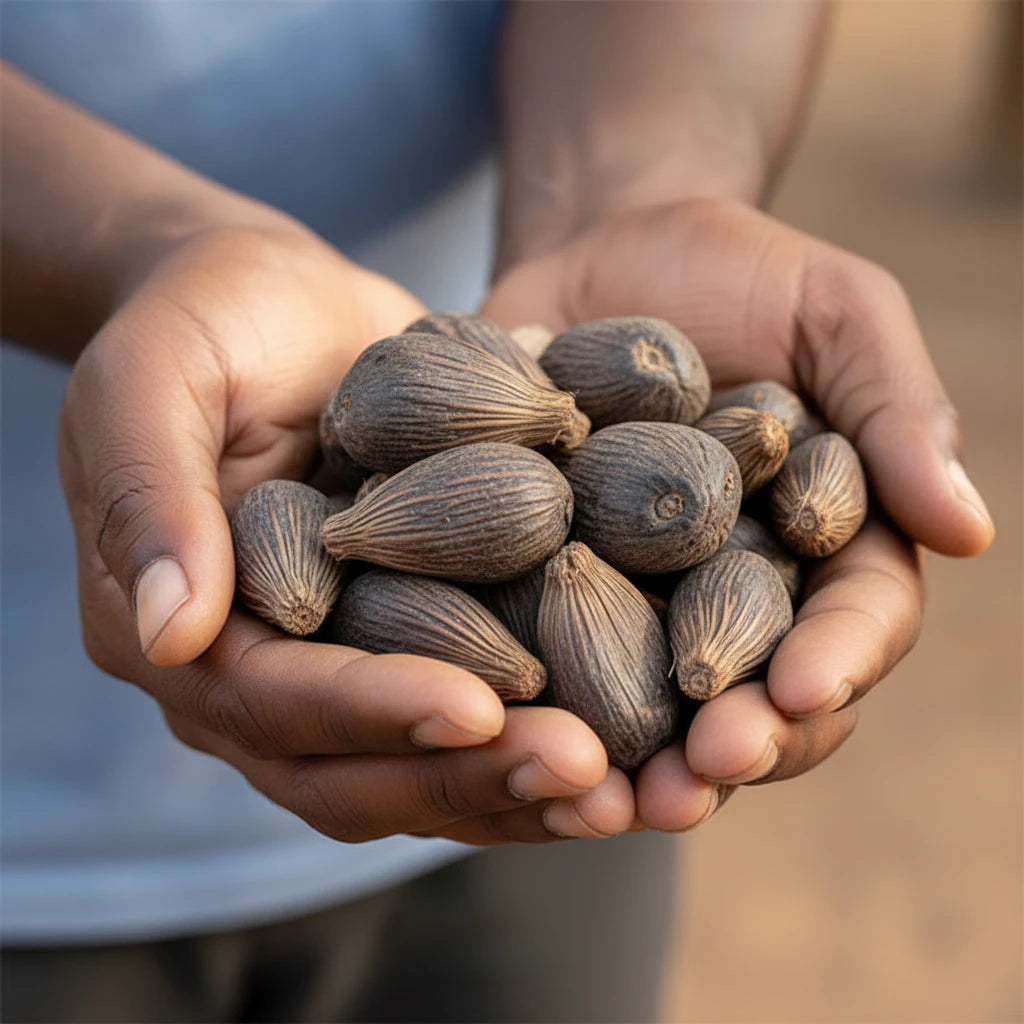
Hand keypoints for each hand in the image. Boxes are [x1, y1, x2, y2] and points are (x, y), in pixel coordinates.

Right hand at [58, 219, 634, 844]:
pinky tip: (632, 739)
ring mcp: (342, 664)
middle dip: (468, 775)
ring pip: (422, 766)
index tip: (474, 709)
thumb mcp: (152, 379)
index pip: (270, 701)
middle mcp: (262, 675)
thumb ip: (152, 496)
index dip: (368, 711)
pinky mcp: (415, 636)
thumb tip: (170, 635)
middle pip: (354, 769)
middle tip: (584, 774)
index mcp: (181, 631)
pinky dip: (543, 731)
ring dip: (520, 786)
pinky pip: (476, 708)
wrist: (276, 305)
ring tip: (623, 785)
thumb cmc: (204, 319)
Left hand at [484, 197, 994, 829]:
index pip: (848, 622)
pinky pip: (537, 641)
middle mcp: (733, 587)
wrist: (609, 248)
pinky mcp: (544, 575)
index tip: (803, 693)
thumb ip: (897, 409)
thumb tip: (970, 531)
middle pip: (747, 689)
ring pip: (644, 699)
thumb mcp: (837, 313)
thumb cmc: (742, 272)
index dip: (834, 664)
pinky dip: (526, 692)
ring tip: (600, 803)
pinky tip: (498, 732)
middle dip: (729, 744)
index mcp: (823, 542)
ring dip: (626, 759)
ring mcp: (636, 590)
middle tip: (693, 787)